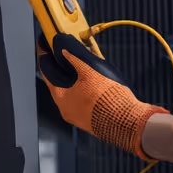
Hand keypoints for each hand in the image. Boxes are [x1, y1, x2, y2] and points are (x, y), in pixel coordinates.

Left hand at [38, 33, 168, 159]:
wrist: (126, 121)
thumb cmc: (107, 99)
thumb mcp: (90, 73)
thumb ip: (76, 60)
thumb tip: (65, 51)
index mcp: (61, 98)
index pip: (47, 75)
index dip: (47, 60)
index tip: (46, 50)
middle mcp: (66, 110)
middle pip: (59, 85)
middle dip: (63, 70)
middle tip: (67, 56)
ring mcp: (78, 117)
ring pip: (72, 94)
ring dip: (76, 81)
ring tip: (85, 69)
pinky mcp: (91, 120)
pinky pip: (83, 103)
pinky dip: (84, 92)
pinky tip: (95, 85)